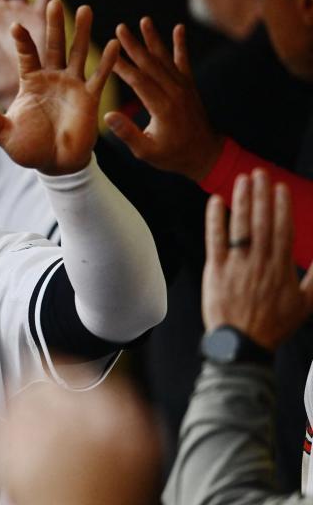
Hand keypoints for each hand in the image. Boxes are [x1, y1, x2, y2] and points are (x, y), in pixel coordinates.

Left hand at [0, 0, 117, 175]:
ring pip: (77, 53)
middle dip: (55, 25)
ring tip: (86, 9)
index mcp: (30, 82)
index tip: (16, 25)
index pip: (27, 56)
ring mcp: (72, 85)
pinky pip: (99, 76)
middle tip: (55, 2)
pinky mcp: (89, 97)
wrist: (54, 164)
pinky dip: (107, 61)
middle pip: (54, 46)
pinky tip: (114, 43)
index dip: (23, 42)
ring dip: (82, 32)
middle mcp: (52, 78)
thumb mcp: (3, 132)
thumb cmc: (27, 148)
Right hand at [104, 18, 223, 180]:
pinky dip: (181, 45)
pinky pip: (184, 61)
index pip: (139, 81)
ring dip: (154, 39)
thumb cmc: (171, 155)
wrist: (204, 154)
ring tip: (144, 20)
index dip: (123, 66)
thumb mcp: (146, 151)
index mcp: (162, 108)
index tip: (109, 52)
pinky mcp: (189, 86)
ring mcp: (183, 87)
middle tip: (120, 28)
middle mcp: (174, 93)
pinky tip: (178, 29)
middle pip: (150, 64)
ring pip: (165, 59)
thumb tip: (108, 114)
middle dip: (134, 45)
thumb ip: (127, 133)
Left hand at [202, 169, 312, 349]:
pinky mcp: (216, 270)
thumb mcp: (306, 304)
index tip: (281, 188)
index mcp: (281, 268)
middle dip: (261, 195)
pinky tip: (216, 201)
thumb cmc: (273, 325)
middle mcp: (260, 263)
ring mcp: (237, 265)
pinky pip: (215, 239)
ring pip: (240, 226)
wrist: (242, 345)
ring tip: (242, 180)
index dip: (282, 207)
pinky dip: (215, 219)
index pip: (283, 230)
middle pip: (262, 222)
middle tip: (260, 173)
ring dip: (241, 201)